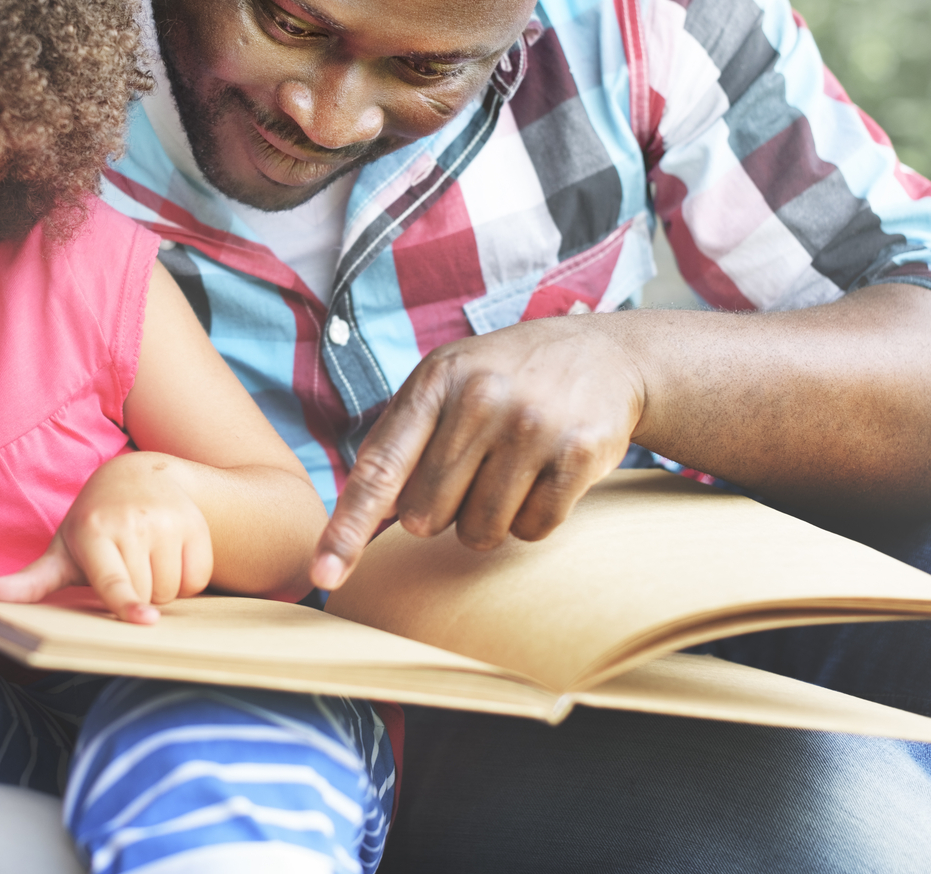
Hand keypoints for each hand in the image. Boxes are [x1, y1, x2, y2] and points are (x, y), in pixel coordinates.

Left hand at [0, 453, 214, 623]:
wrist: (137, 476)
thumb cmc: (93, 523)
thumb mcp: (62, 549)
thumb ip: (32, 580)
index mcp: (95, 533)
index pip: (114, 579)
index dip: (127, 603)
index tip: (144, 620)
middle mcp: (132, 523)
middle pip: (145, 594)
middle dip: (137, 599)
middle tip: (125, 571)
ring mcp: (167, 521)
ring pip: (173, 589)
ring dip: (162, 590)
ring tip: (145, 563)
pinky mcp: (195, 524)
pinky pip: (198, 577)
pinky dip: (187, 579)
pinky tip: (169, 558)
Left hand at [311, 316, 645, 588]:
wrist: (607, 355)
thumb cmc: (507, 377)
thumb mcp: (447, 380)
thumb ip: (399, 439)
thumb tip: (369, 515)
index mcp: (436, 380)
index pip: (379, 468)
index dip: (348, 528)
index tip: (323, 574)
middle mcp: (481, 399)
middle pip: (428, 516)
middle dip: (441, 511)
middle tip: (472, 469)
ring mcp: (532, 426)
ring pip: (480, 532)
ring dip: (487, 520)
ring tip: (509, 471)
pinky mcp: (578, 455)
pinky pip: (532, 530)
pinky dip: (532, 518)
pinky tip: (544, 475)